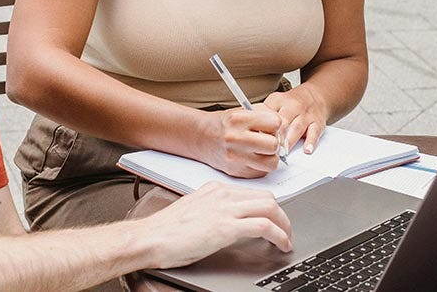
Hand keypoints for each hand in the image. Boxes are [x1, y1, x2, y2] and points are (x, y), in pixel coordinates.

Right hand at [141, 182, 292, 268]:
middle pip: (267, 198)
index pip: (253, 193)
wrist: (149, 238)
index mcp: (215, 189)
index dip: (269, 208)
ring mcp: (225, 209)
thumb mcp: (194, 212)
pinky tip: (281, 245)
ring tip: (287, 240)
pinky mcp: (226, 227)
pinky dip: (279, 235)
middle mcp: (223, 194)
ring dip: (285, 226)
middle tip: (286, 231)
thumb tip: (227, 222)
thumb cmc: (165, 231)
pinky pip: (264, 226)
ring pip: (271, 208)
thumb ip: (212, 211)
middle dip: (282, 215)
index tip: (275, 219)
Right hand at [197, 108, 280, 177]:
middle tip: (268, 140)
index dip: (276, 124)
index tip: (271, 126)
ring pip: (271, 163)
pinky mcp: (236, 172)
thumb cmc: (224, 124)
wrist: (202, 137)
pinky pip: (261, 173)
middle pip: (273, 145)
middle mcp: (235, 139)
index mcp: (238, 119)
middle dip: (274, 143)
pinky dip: (260, 166)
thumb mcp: (242, 111)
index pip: (275, 123)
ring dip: (270, 157)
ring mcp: (235, 158)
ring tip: (262, 151)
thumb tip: (284, 127)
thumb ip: (264, 115)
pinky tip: (253, 158)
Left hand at [262, 84, 328, 154]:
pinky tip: (306, 150)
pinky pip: (314, 132)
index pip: (268, 114)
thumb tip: (249, 129)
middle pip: (282, 122)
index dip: (263, 128)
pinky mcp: (317, 123)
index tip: (257, 140)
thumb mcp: (275, 101)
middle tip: (269, 150)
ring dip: (289, 142)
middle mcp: (293, 106)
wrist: (316, 94)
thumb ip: (263, 113)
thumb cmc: (292, 102)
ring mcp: (306, 115)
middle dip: (276, 137)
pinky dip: (311, 142)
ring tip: (283, 154)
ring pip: (297, 128)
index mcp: (279, 101)